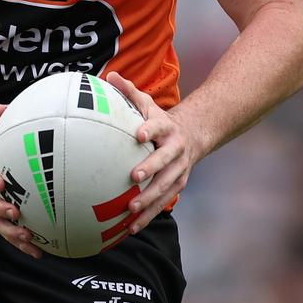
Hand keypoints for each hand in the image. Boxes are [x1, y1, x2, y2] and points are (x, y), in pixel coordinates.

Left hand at [106, 71, 193, 233]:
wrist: (193, 135)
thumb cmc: (159, 120)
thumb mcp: (147, 104)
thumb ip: (129, 91)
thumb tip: (109, 76)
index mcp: (166, 127)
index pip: (157, 126)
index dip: (149, 129)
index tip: (138, 134)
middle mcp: (175, 149)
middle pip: (164, 160)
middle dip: (151, 168)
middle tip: (133, 176)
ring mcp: (179, 169)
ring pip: (165, 186)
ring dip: (149, 199)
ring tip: (131, 210)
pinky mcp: (178, 185)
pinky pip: (163, 202)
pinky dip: (149, 214)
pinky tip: (131, 227)